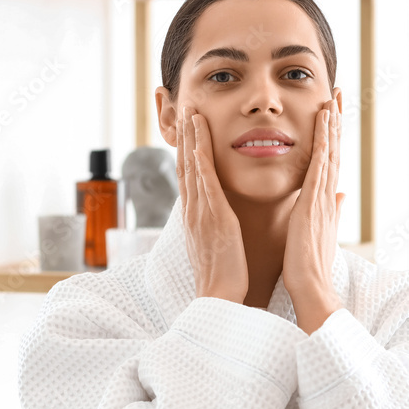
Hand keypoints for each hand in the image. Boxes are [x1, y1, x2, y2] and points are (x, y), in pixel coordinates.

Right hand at [176, 105, 248, 302]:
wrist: (219, 298)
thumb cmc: (224, 277)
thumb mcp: (219, 245)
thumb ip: (219, 227)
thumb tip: (221, 217)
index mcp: (196, 217)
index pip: (189, 177)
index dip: (187, 151)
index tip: (188, 129)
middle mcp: (194, 211)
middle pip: (185, 166)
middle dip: (185, 137)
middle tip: (184, 109)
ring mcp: (202, 214)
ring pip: (193, 169)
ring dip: (191, 139)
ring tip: (191, 113)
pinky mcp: (215, 219)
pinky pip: (205, 184)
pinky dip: (200, 160)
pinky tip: (198, 141)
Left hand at [283, 98, 345, 330]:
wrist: (311, 286)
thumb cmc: (310, 265)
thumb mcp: (322, 232)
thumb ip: (333, 212)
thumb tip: (343, 196)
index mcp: (326, 202)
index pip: (329, 162)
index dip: (332, 138)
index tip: (332, 114)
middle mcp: (328, 195)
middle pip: (334, 151)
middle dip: (335, 122)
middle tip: (337, 94)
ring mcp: (324, 196)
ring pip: (330, 152)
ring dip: (332, 123)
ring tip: (333, 98)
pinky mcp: (315, 201)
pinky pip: (321, 163)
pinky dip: (324, 139)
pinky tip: (324, 119)